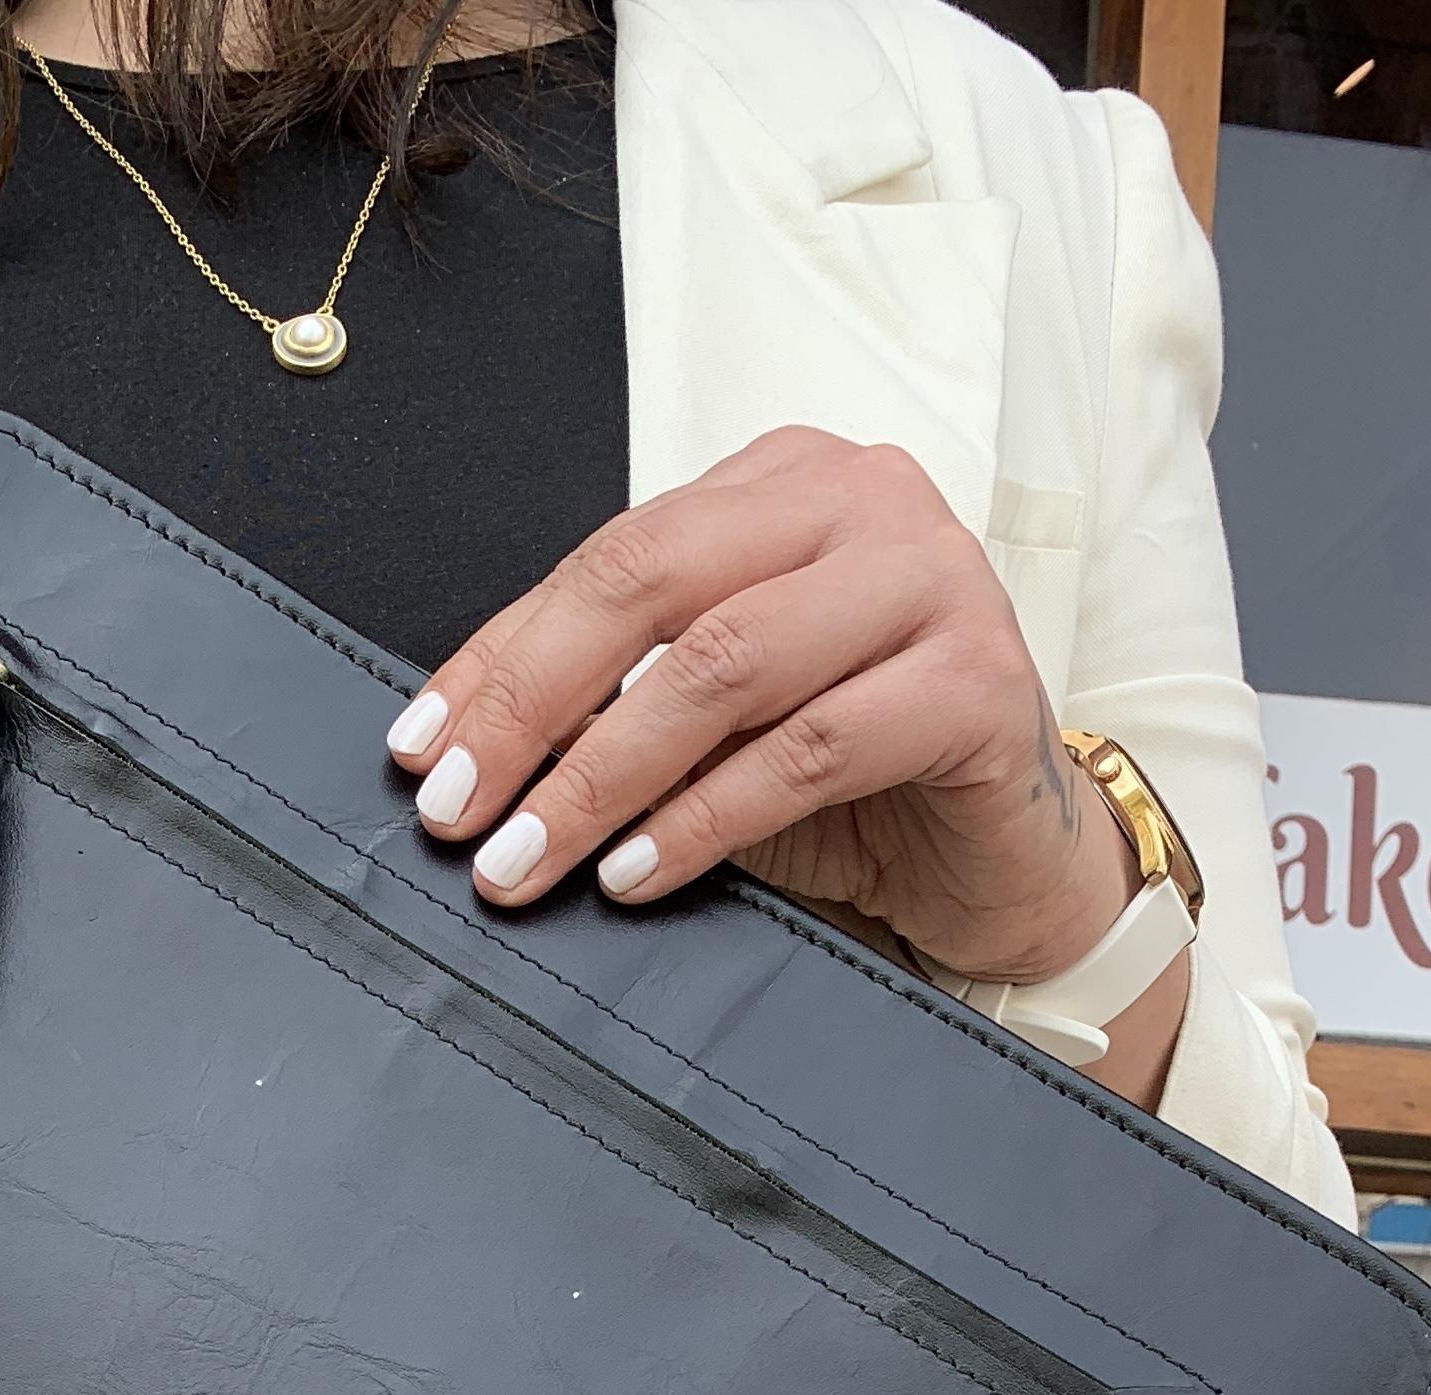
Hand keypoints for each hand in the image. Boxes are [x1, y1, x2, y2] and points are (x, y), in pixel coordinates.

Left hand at [385, 427, 1186, 1098]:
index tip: (421, 750)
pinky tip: (637, 873)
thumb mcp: (719, 728)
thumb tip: (468, 751)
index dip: (502, 658)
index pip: (612, 557)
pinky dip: (705, 819)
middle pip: (655, 585)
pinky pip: (809, 747)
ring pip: (725, 665)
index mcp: (788, 484)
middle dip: (534, 705)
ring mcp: (934, 580)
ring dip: (605, 775)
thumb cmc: (861, 782)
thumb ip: (620, 703)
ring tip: (530, 860)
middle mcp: (866, 502)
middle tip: (460, 810)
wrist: (1009, 858)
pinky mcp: (979, 683)